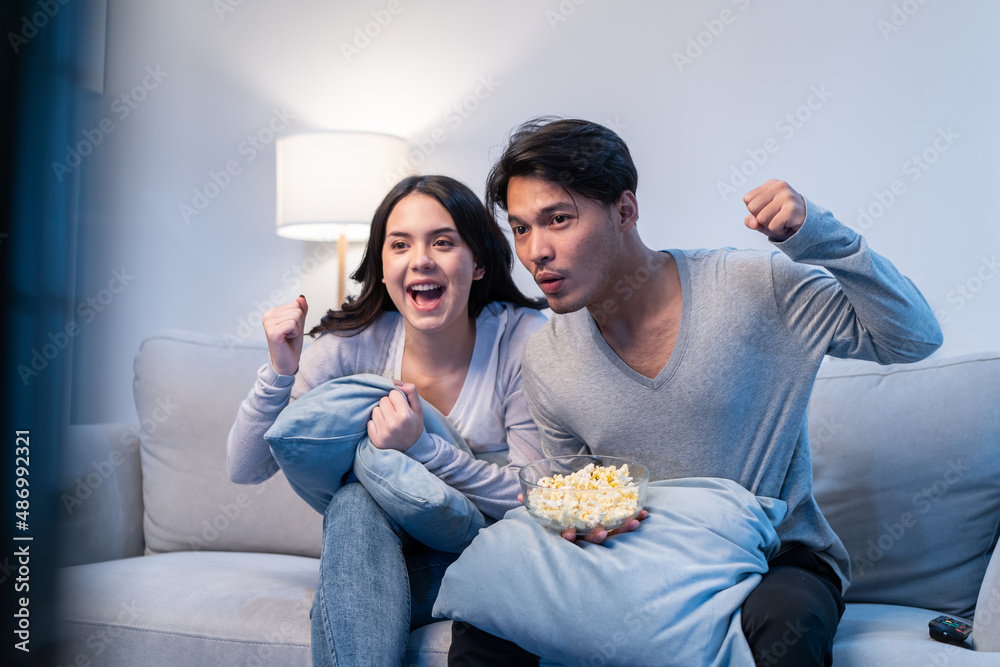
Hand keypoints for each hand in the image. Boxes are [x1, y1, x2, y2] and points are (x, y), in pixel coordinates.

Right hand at [262, 295, 307, 374]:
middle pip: (296, 309)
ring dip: (297, 329)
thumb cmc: (291, 343)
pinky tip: (286, 339)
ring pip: (296, 316)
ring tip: (288, 337)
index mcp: (271, 312)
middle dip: (299, 324)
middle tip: (290, 335)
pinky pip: (293, 324)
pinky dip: (295, 333)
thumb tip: (301, 297)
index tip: (291, 330)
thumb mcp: (299, 323)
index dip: (299, 319)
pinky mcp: (272, 332)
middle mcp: (267, 315)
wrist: (287, 362)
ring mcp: (268, 323)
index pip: (296, 304)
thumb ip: (301, 309)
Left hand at [367, 381, 423, 451]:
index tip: (401, 406)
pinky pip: (370, 422)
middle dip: (388, 405)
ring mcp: (383, 432)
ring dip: (381, 413)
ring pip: (375, 410)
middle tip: (395, 414)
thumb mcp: (418, 409)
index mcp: (406, 415)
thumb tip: (395, 382)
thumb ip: (411, 392)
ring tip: (389, 421)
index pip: (393, 393)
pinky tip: (384, 429)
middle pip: (382, 400)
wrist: (412, 450)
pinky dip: (376, 424)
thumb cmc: (414, 426)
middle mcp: (393, 423)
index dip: (397, 398)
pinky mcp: (376, 439)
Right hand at [518, 492, 650, 545]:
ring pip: (612, 533)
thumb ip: (532, 502)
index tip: (568, 531)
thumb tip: (522, 497)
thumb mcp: (543, 506)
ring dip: (624, 529)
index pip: (568, 536)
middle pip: (592, 538)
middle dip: (598, 536)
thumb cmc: (556, 511)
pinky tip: (644, 515)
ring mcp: (600, 530)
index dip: (569, 535)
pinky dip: (633, 520)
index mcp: (569, 531)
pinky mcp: (613, 524)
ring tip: (635, 522)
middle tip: (602, 532)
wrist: (568, 511)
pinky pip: (624, 524)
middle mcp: (585, 534)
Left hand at [743, 179, 806, 241]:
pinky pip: (773, 226)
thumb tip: (751, 222)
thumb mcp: (763, 219)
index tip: (770, 211)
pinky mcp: (792, 209)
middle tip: (776, 217)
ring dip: (770, 225)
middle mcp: (779, 186)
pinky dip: (778, 231)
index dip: (755, 210)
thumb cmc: (782, 219)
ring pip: (761, 218)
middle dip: (761, 218)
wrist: (808, 226)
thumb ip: (752, 220)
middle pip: (752, 208)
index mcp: (771, 184)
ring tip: (782, 221)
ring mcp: (787, 196)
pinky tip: (787, 225)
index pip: (748, 199)